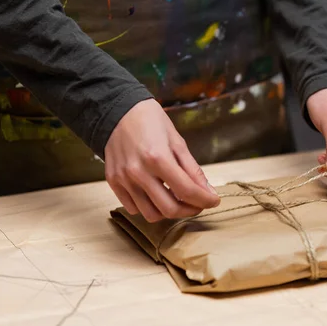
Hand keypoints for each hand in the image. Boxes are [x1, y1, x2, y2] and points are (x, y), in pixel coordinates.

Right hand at [104, 99, 219, 222]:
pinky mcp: (113, 182)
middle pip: (169, 209)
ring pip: (151, 214)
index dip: (205, 200)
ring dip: (168, 211)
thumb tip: (208, 191)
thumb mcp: (177, 141)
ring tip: (176, 199)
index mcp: (157, 158)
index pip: (187, 191)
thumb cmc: (150, 122)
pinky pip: (133, 208)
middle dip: (189, 210)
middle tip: (197, 203)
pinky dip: (149, 207)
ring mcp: (123, 179)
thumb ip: (192, 169)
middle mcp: (138, 172)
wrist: (117, 111)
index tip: (213, 201)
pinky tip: (156, 195)